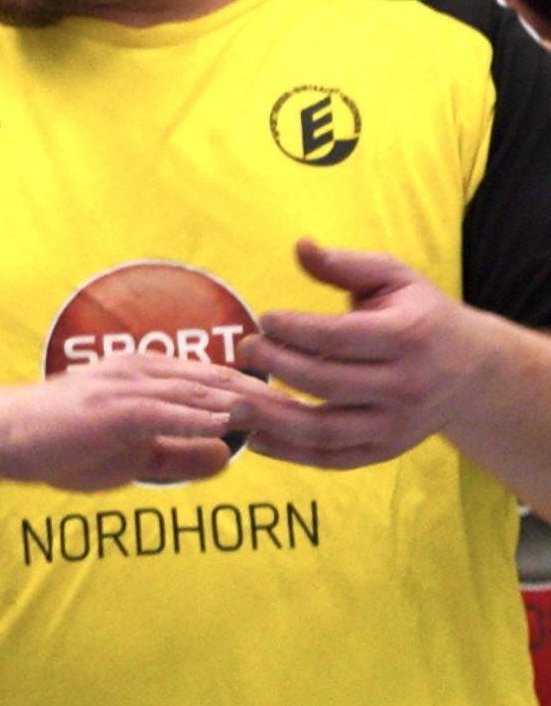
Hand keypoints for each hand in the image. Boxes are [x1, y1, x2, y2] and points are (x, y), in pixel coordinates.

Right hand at [0, 351, 270, 493]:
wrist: (8, 436)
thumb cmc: (64, 444)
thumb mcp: (134, 455)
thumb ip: (179, 453)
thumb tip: (227, 454)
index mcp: (146, 374)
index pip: (213, 379)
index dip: (256, 390)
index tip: (297, 404)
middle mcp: (141, 369)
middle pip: (215, 378)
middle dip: (263, 392)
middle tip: (308, 404)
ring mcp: (127, 386)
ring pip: (198, 390)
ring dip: (242, 400)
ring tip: (284, 411)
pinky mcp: (114, 408)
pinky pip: (167, 411)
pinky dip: (201, 417)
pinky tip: (230, 423)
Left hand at [238, 237, 487, 469]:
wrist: (472, 371)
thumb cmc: (421, 314)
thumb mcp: (394, 277)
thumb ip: (346, 264)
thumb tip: (301, 247)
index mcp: (407, 337)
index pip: (341, 337)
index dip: (296, 329)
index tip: (264, 318)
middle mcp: (404, 386)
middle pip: (328, 383)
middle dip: (278, 366)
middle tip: (244, 349)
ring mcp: (396, 425)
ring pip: (327, 430)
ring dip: (274, 420)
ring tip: (233, 403)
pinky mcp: (386, 451)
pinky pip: (334, 458)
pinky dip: (292, 454)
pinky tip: (256, 439)